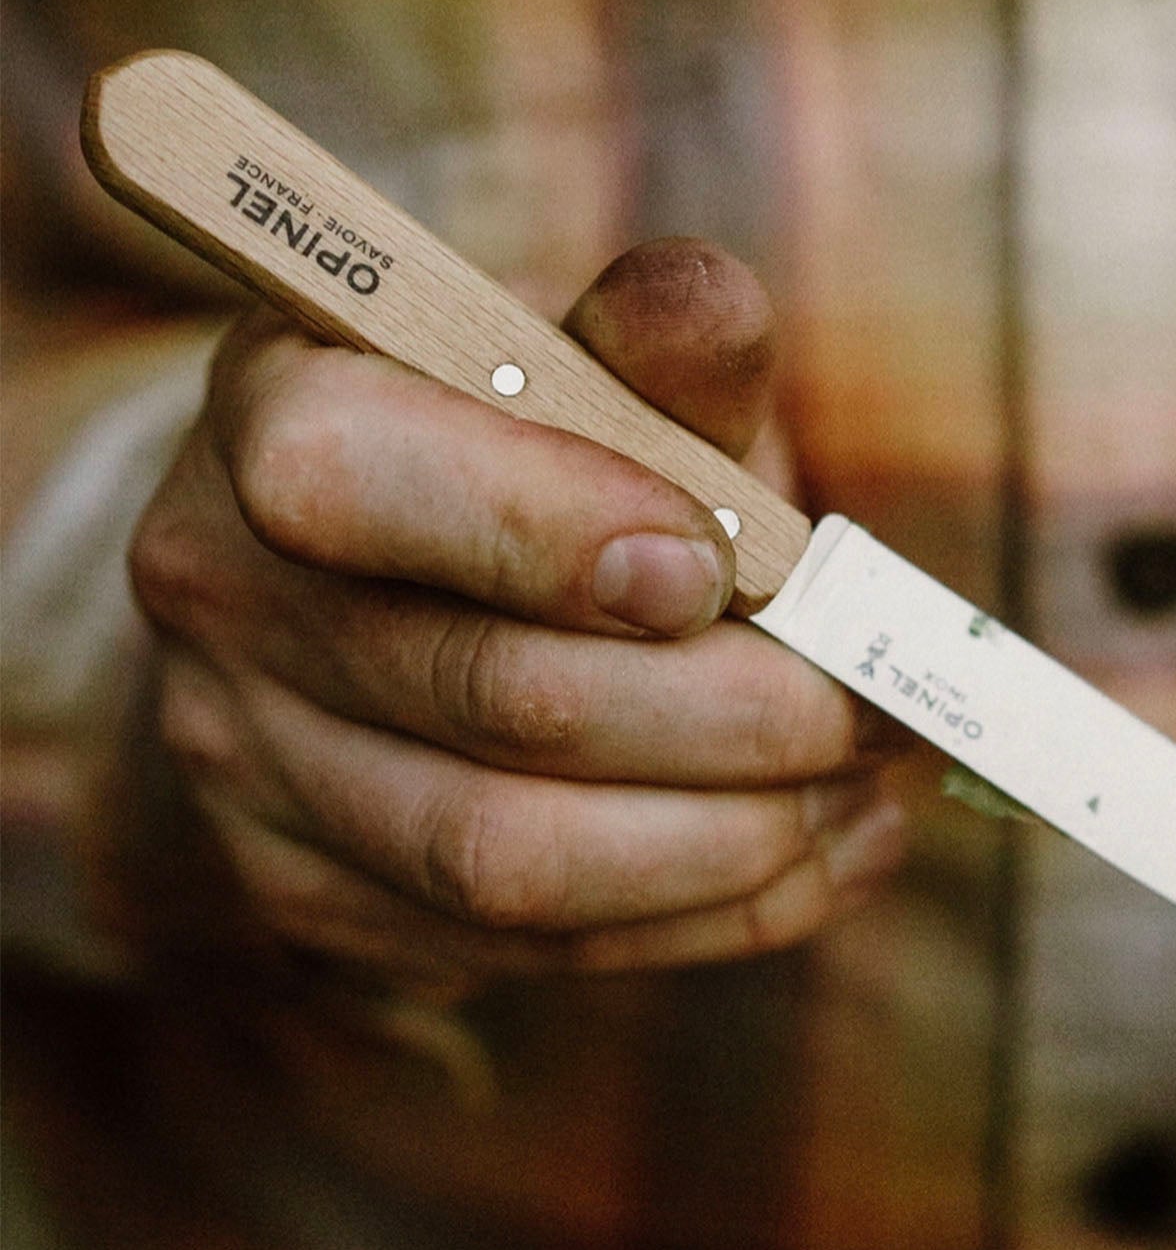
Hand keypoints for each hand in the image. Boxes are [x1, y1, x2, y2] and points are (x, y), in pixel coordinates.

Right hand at [123, 239, 907, 991]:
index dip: (548, 528)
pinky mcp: (310, 897)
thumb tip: (711, 302)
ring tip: (867, 787)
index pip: (350, 478)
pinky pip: (525, 947)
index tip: (723, 564)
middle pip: (488, 695)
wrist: (412, 564)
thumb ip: (657, 340)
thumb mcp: (594, 360)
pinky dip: (708, 910)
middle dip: (730, 712)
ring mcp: (248, 766)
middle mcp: (223, 595)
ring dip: (734, 838)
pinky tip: (823, 852)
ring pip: (506, 860)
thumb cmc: (537, 438)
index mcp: (277, 412)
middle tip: (878, 702)